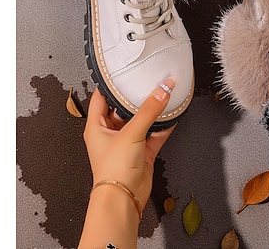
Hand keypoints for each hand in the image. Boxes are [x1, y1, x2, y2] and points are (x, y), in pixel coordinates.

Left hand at [83, 79, 176, 211]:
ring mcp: (127, 141)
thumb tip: (162, 90)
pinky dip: (162, 125)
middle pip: (123, 106)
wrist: (124, 199)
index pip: (101, 96)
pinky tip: (172, 115)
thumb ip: (149, 110)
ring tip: (163, 93)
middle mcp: (111, 132)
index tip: (123, 70)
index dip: (111, 83)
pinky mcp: (141, 151)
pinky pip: (153, 133)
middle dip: (136, 95)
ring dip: (151, 110)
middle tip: (148, 79)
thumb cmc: (113, 170)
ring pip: (141, 119)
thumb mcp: (130, 132)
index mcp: (97, 125)